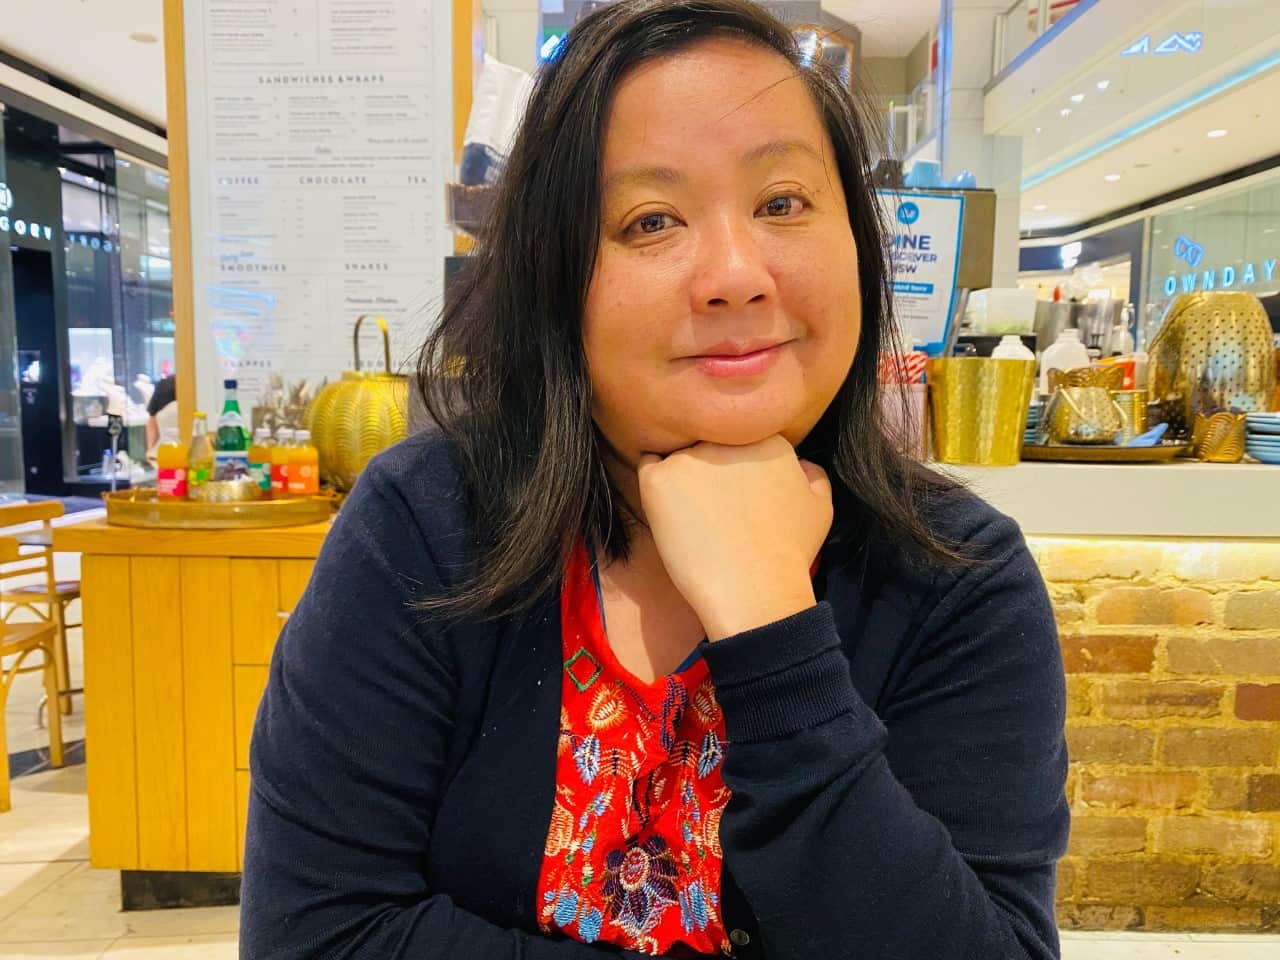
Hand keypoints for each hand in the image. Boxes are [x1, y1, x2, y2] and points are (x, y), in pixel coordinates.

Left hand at [637, 435, 832, 640]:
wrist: (755, 591)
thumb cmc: (789, 555)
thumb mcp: (820, 508)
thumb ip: (812, 474)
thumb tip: (800, 464)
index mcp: (768, 439)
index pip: (739, 440)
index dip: (734, 470)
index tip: (736, 498)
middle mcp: (728, 438)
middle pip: (709, 444)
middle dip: (709, 469)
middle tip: (714, 509)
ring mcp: (691, 456)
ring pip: (679, 457)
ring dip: (682, 480)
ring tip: (694, 518)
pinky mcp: (660, 478)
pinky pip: (649, 467)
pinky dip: (656, 488)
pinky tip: (671, 515)